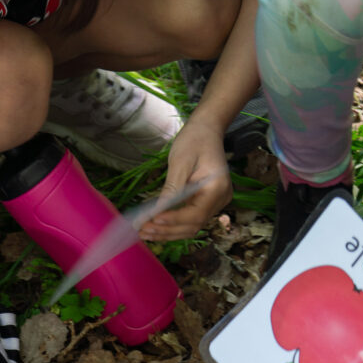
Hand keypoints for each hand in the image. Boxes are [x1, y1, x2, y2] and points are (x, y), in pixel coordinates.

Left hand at [138, 118, 231, 241]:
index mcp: (217, 188)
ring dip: (167, 233)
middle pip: (192, 225)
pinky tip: (155, 228)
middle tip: (142, 231)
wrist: (207, 130)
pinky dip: (172, 226)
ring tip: (145, 233)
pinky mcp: (207, 204)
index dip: (173, 220)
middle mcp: (220, 200)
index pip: (195, 214)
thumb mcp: (180, 162)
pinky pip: (189, 220)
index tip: (151, 221)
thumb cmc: (194, 140)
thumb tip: (156, 212)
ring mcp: (215, 204)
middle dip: (166, 231)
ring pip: (190, 227)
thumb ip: (171, 189)